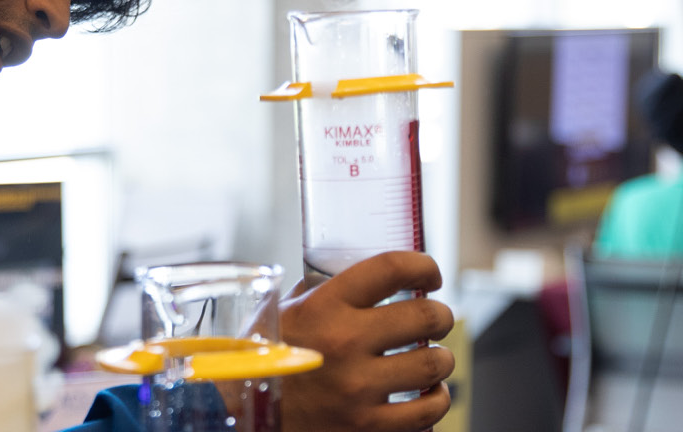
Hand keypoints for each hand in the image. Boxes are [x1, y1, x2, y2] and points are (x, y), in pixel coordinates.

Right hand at [278, 251, 455, 431]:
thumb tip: (360, 274)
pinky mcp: (366, 426)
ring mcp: (357, 388)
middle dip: (440, 316)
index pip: (392, 269)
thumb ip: (322, 290)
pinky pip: (427, 411)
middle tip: (436, 320)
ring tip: (433, 359)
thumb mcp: (284, 311)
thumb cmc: (264, 356)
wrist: (240, 412)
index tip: (430, 276)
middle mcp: (343, 343)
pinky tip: (428, 393)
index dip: (423, 267)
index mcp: (324, 306)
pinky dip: (436, 400)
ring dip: (442, 359)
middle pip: (425, 317)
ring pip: (434, 364)